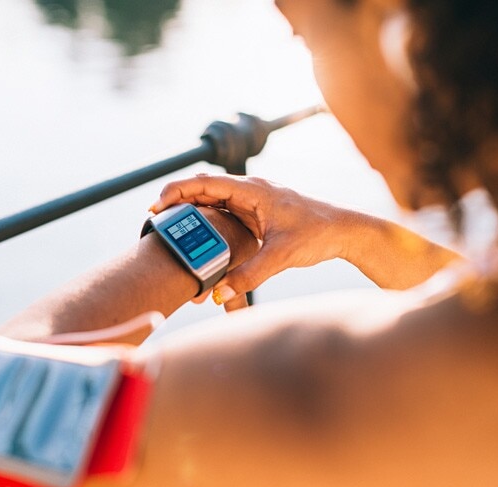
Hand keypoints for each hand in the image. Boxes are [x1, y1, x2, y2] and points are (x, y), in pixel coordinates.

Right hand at [151, 174, 341, 310]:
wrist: (344, 231)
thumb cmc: (318, 233)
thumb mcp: (282, 256)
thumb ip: (249, 275)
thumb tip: (217, 293)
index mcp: (253, 189)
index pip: (206, 183)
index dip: (177, 191)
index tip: (157, 206)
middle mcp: (249, 191)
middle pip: (203, 189)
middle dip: (176, 201)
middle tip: (153, 220)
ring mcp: (251, 202)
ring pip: (211, 201)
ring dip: (190, 211)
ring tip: (167, 228)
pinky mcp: (255, 215)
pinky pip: (223, 213)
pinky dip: (205, 221)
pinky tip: (194, 236)